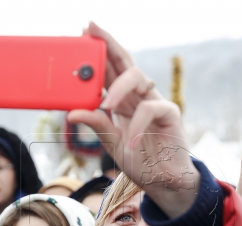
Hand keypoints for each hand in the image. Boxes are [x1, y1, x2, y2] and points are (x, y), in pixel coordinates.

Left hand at [68, 25, 197, 218]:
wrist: (163, 182)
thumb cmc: (140, 161)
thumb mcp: (111, 143)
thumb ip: (97, 125)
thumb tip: (72, 112)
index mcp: (123, 100)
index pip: (110, 68)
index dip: (99, 49)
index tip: (83, 31)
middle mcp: (138, 96)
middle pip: (124, 62)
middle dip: (108, 43)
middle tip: (91, 27)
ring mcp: (154, 103)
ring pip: (138, 77)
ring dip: (118, 87)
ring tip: (106, 105)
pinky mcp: (169, 114)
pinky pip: (150, 108)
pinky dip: (137, 124)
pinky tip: (130, 141)